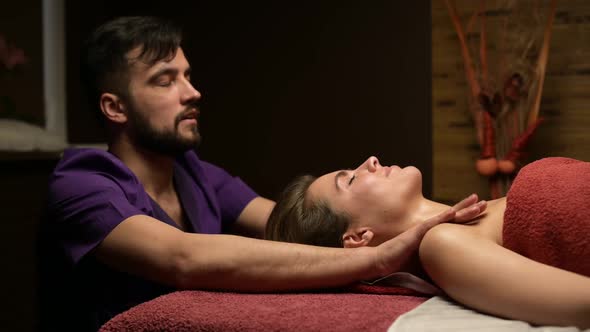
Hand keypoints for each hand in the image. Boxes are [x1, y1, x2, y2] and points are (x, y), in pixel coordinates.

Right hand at [371, 194, 485, 276]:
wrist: (382, 260)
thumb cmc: (400, 262)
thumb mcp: (423, 260)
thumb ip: (435, 259)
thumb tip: (452, 272)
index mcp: (432, 234)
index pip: (453, 223)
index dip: (466, 216)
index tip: (479, 211)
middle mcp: (429, 228)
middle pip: (453, 216)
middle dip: (469, 208)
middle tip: (485, 202)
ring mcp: (423, 228)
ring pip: (447, 216)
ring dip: (462, 209)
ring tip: (477, 202)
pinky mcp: (416, 233)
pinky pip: (432, 223)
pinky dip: (443, 217)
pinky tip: (453, 211)